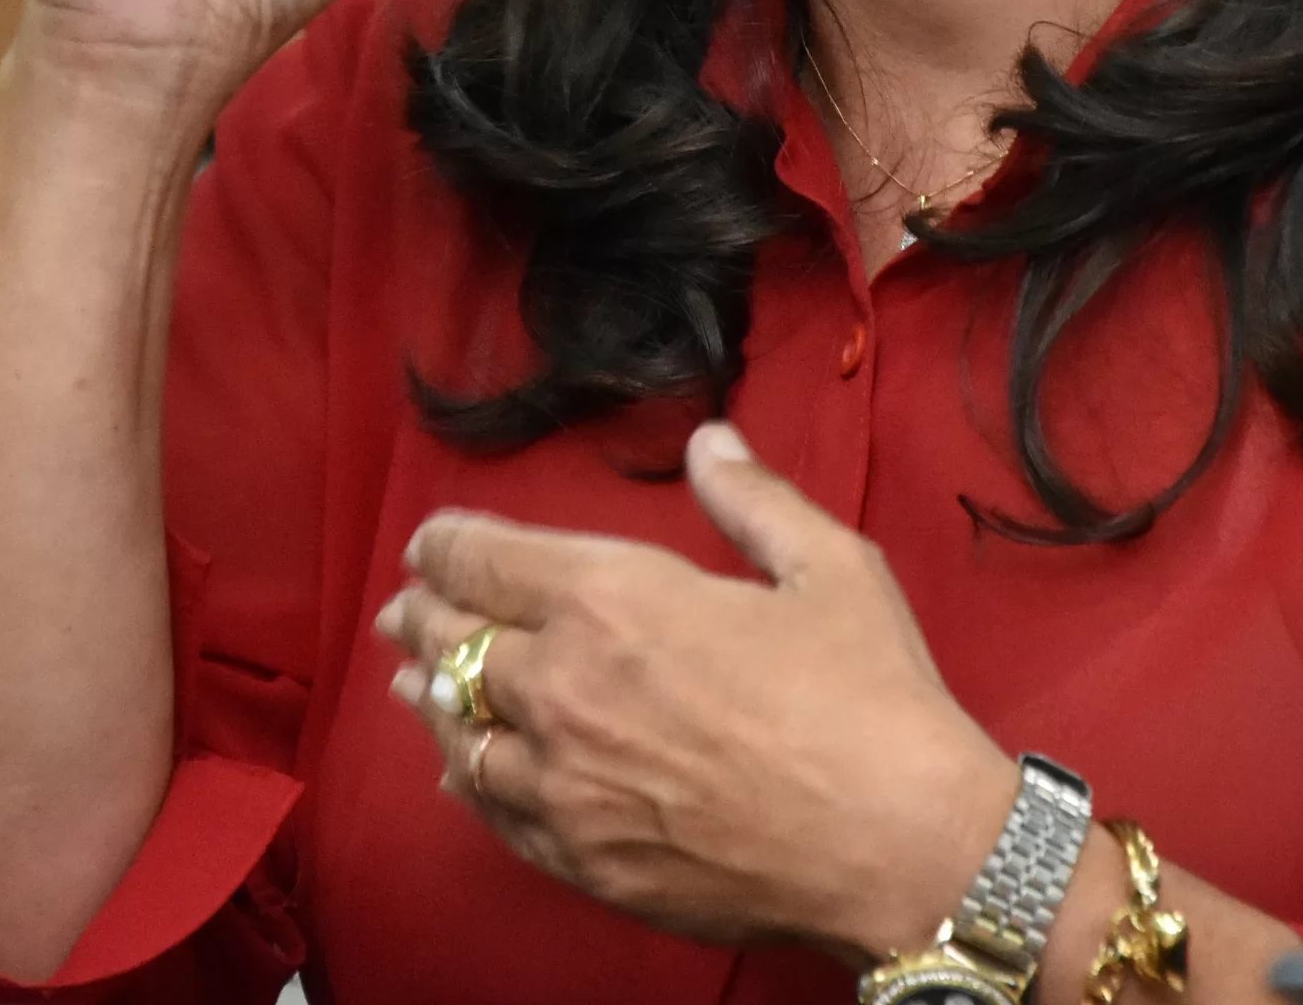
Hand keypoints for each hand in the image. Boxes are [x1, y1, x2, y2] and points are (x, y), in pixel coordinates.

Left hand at [374, 423, 1018, 959]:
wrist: (898, 847)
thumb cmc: (871, 699)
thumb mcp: (828, 566)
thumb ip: (753, 499)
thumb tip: (711, 442)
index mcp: (615, 601)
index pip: (483, 560)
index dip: (445, 544)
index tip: (432, 542)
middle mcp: (565, 689)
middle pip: (453, 642)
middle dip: (422, 613)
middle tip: (405, 606)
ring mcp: (565, 785)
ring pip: (458, 732)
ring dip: (430, 697)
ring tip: (412, 681)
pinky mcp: (583, 860)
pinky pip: (494, 813)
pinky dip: (467, 779)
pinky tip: (463, 770)